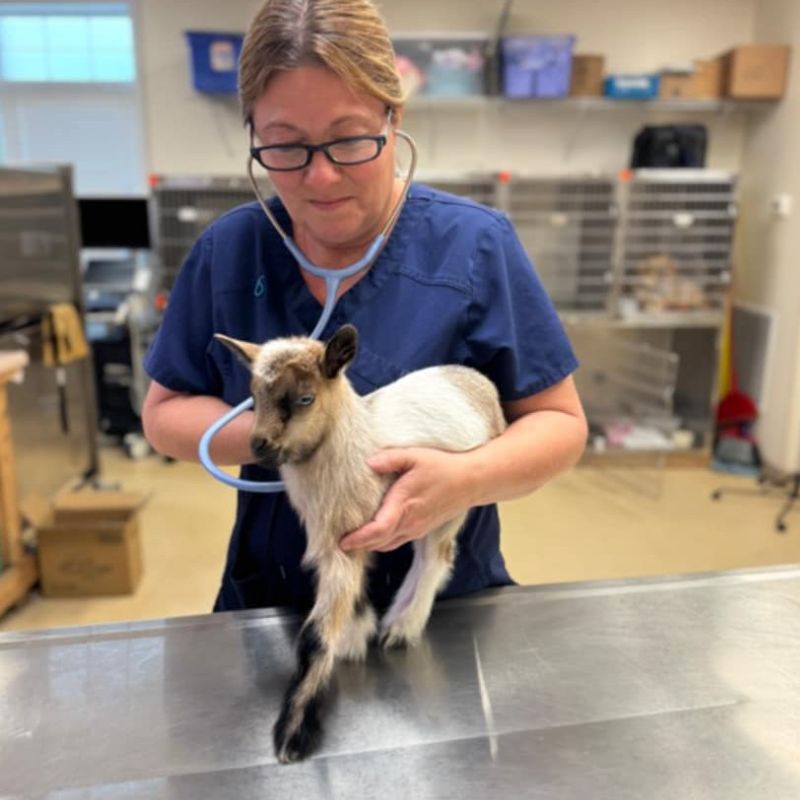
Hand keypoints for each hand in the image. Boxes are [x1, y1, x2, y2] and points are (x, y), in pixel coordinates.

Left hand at [339, 448, 476, 552]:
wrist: (471, 481)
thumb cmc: (443, 467)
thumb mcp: (416, 456)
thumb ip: (390, 459)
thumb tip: (368, 463)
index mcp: (405, 504)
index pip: (378, 529)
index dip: (359, 539)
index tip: (342, 541)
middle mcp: (410, 522)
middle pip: (379, 542)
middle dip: (358, 545)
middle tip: (338, 542)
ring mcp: (417, 528)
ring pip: (388, 544)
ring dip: (370, 545)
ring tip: (352, 541)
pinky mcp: (422, 529)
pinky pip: (397, 541)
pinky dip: (382, 542)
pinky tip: (374, 535)